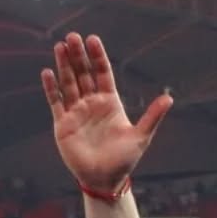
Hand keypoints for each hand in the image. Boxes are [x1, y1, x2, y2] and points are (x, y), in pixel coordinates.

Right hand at [41, 33, 171, 193]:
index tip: (92, 40)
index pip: (102, 73)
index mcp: (110, 102)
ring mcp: (76, 112)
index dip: (98, 57)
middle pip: (84, 73)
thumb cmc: (124, 160)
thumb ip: (152, 116)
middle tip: (73, 37)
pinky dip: (51, 88)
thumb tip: (169, 98)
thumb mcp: (141, 136)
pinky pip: (55, 101)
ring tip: (60, 46)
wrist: (105, 180)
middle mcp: (92, 103)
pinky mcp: (63, 123)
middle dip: (78, 56)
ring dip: (64, 65)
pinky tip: (47, 72)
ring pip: (68, 83)